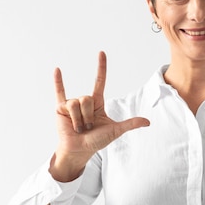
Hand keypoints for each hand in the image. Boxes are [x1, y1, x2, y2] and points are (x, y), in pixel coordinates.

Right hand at [49, 51, 149, 181]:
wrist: (80, 150)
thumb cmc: (96, 141)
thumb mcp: (115, 131)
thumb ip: (130, 124)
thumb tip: (148, 122)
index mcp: (97, 103)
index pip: (100, 81)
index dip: (101, 67)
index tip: (101, 53)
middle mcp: (84, 101)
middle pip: (87, 99)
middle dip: (88, 116)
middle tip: (87, 127)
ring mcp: (72, 104)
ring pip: (76, 103)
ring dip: (78, 119)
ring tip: (78, 128)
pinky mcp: (60, 108)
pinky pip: (59, 92)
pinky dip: (58, 81)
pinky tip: (57, 69)